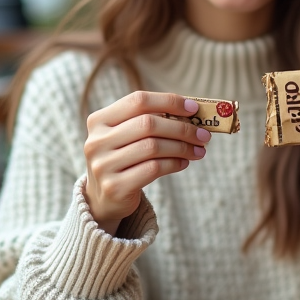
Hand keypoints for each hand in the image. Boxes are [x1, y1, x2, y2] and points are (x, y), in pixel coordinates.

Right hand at [84, 91, 210, 234]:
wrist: (103, 198)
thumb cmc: (123, 158)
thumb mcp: (126, 136)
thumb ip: (150, 121)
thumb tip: (192, 113)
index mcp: (99, 120)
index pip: (138, 101)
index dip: (168, 101)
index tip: (193, 108)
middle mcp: (97, 141)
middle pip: (148, 124)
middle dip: (182, 128)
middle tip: (203, 135)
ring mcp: (104, 165)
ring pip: (153, 147)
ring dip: (182, 147)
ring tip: (198, 150)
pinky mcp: (115, 187)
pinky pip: (153, 169)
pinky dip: (174, 164)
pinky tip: (184, 163)